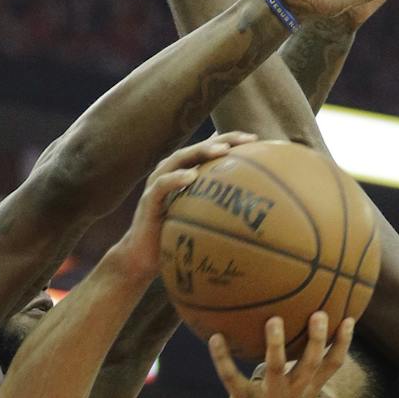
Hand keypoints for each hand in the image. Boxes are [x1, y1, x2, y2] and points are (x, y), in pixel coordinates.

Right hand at [114, 132, 256, 277]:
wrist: (143, 258)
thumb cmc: (175, 238)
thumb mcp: (201, 221)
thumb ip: (217, 208)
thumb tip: (247, 207)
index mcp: (185, 173)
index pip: (209, 150)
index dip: (231, 140)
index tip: (255, 139)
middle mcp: (171, 172)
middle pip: (198, 148)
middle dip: (222, 140)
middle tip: (246, 139)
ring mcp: (158, 183)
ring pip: (179, 159)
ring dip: (201, 151)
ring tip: (222, 150)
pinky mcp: (149, 200)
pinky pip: (162, 185)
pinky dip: (176, 179)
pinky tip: (191, 176)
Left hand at [211, 313, 353, 397]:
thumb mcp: (294, 395)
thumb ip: (300, 372)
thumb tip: (298, 338)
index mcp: (306, 389)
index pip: (332, 365)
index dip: (343, 343)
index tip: (349, 318)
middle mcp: (292, 392)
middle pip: (311, 363)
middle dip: (317, 339)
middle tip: (319, 313)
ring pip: (275, 368)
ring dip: (275, 345)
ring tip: (274, 320)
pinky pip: (232, 378)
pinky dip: (222, 358)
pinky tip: (215, 338)